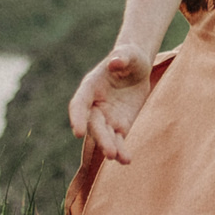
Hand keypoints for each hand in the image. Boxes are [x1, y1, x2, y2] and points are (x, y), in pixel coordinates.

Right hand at [69, 43, 154, 163]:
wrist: (137, 69)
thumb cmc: (129, 58)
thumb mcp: (128, 54)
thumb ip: (121, 57)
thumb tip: (115, 62)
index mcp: (90, 87)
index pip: (79, 104)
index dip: (77, 118)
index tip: (77, 132)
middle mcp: (94, 106)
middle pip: (93, 125)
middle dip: (100, 138)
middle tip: (110, 152)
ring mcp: (106, 118)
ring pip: (104, 136)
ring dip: (110, 148)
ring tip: (120, 158)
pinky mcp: (119, 126)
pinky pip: (118, 140)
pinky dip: (121, 151)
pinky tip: (127, 160)